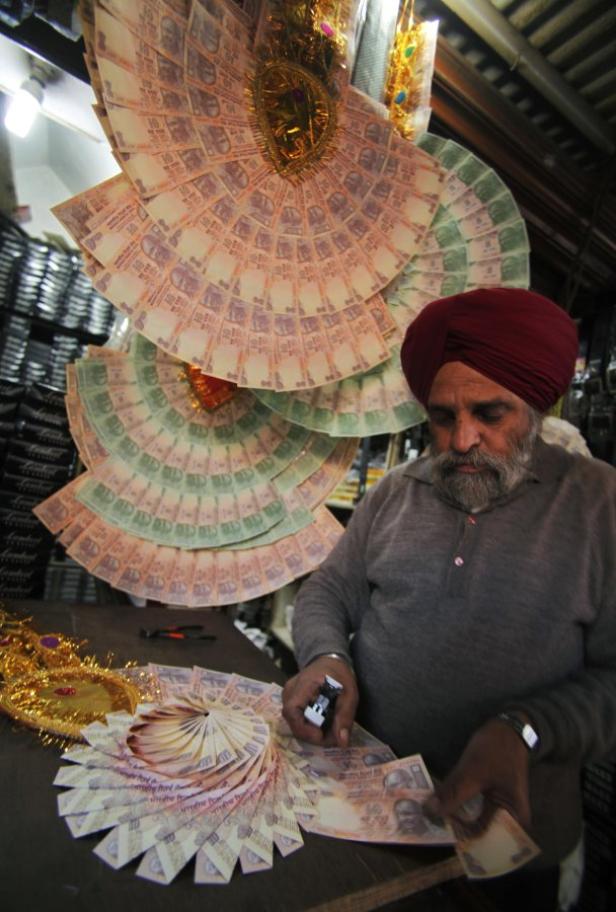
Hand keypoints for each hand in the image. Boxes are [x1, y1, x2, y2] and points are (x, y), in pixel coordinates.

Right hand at [282, 656, 357, 747]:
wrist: (329, 661)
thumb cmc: (339, 675)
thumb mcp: (349, 694)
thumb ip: (345, 716)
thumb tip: (342, 743)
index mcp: (305, 684)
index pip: (292, 710)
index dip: (304, 729)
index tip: (322, 737)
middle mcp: (290, 690)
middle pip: (293, 721)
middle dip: (312, 735)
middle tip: (333, 739)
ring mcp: (287, 695)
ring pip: (293, 722)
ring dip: (311, 733)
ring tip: (330, 733)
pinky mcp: (289, 700)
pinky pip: (296, 718)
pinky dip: (308, 726)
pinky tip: (323, 726)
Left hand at [424, 716, 531, 832]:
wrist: (508, 729)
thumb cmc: (497, 750)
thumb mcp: (472, 772)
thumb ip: (452, 793)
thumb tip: (428, 811)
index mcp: (515, 821)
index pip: (486, 843)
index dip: (459, 840)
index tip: (433, 833)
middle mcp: (509, 822)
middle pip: (478, 835)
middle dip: (452, 831)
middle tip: (424, 825)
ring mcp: (498, 812)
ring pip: (472, 823)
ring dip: (452, 820)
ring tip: (426, 817)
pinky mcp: (488, 802)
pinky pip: (471, 811)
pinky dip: (455, 809)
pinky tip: (437, 806)